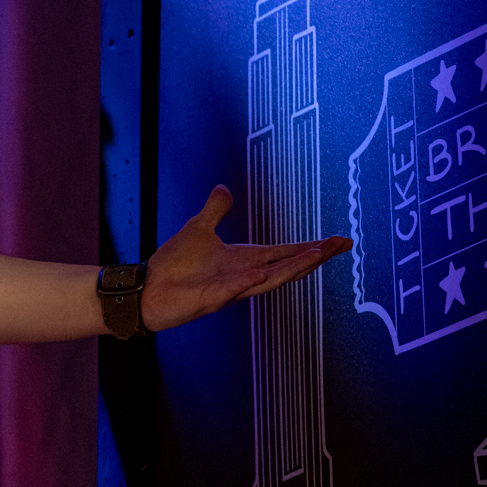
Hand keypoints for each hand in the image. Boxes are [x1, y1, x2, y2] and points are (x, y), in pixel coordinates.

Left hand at [142, 186, 350, 330]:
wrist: (146, 289)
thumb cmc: (173, 266)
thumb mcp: (198, 228)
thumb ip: (215, 211)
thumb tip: (223, 188)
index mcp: (244, 260)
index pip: (285, 252)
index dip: (311, 247)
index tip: (338, 241)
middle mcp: (243, 275)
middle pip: (286, 266)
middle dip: (313, 256)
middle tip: (340, 246)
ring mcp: (229, 289)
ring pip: (268, 280)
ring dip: (291, 269)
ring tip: (316, 256)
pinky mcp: (210, 298)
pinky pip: (232, 290)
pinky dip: (246, 282)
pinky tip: (260, 273)